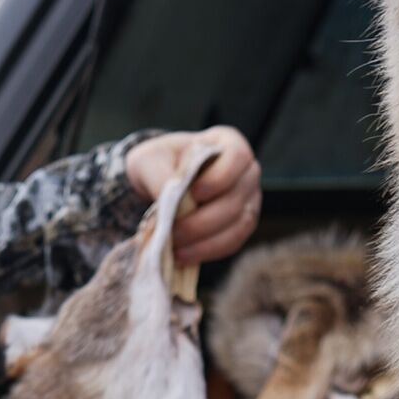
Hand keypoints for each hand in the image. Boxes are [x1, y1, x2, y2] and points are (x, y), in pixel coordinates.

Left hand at [125, 126, 261, 265]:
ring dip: (205, 241)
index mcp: (229, 143)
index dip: (219, 178)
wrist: (160, 182)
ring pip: (238, 225)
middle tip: (172, 232)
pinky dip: (207, 251)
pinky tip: (183, 255)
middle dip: (203, 220)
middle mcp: (247, 171)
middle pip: (236, 198)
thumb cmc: (159, 163)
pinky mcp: (240, 226)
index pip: (238, 157)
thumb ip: (160, 177)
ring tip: (175, 248)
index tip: (193, 193)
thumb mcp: (149, 161)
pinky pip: (232, 242)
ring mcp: (248, 200)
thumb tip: (169, 205)